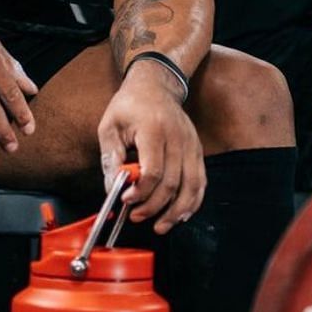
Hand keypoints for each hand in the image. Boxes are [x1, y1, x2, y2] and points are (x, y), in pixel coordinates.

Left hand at [98, 60, 205, 233]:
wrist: (156, 86)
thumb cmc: (130, 106)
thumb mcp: (109, 127)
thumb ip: (111, 158)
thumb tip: (113, 189)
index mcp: (154, 130)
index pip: (154, 170)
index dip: (141, 191)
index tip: (126, 200)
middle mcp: (179, 139)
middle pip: (173, 183)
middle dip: (155, 206)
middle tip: (137, 216)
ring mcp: (192, 145)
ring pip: (192, 186)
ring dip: (177, 211)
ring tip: (161, 226)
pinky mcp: (198, 151)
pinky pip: (201, 182)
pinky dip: (193, 201)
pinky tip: (182, 214)